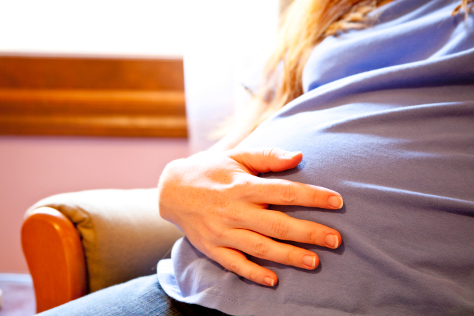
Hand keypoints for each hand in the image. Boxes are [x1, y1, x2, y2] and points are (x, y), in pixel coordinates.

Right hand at [158, 148, 342, 286]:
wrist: (172, 189)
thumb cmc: (211, 170)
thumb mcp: (236, 156)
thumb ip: (268, 156)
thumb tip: (299, 156)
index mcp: (243, 185)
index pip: (285, 191)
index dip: (313, 196)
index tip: (338, 201)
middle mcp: (234, 210)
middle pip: (277, 223)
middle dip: (309, 232)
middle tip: (336, 240)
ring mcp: (222, 232)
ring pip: (260, 247)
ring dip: (289, 255)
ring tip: (315, 262)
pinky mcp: (213, 248)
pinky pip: (235, 264)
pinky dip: (253, 273)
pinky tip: (273, 281)